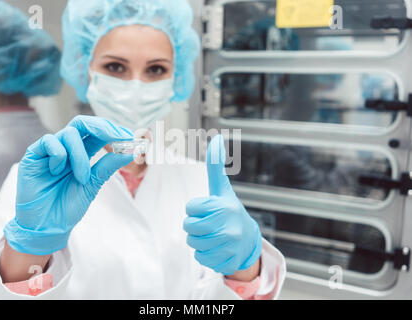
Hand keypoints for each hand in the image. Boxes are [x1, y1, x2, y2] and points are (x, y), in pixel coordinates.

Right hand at [4, 116, 134, 255]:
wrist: (46, 226)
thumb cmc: (67, 206)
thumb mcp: (93, 184)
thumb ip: (108, 166)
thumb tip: (130, 151)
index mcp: (80, 154)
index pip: (96, 132)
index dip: (112, 130)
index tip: (129, 137)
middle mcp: (65, 148)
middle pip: (82, 123)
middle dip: (102, 127)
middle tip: (118, 137)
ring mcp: (49, 151)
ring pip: (69, 133)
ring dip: (80, 155)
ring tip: (82, 178)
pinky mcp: (33, 156)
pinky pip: (49, 141)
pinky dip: (59, 155)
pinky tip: (56, 172)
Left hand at [183, 135, 261, 274]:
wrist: (248, 241)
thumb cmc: (228, 211)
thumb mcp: (222, 189)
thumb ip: (216, 165)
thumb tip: (216, 138)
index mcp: (224, 206)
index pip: (190, 208)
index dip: (195, 209)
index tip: (208, 209)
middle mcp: (228, 225)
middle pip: (189, 226)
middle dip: (194, 226)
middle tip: (208, 224)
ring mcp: (228, 245)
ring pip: (193, 243)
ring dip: (199, 241)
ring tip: (213, 236)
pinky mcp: (227, 260)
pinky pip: (201, 258)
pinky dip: (205, 255)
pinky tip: (217, 248)